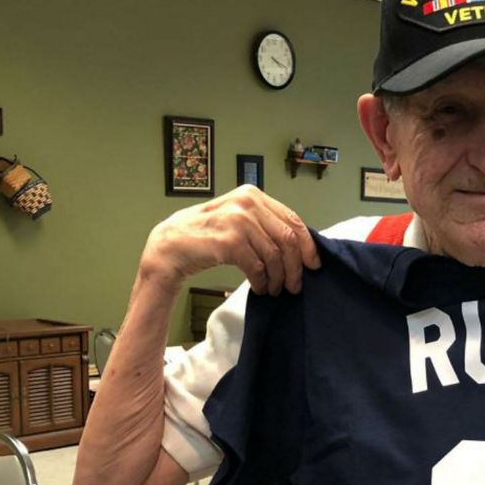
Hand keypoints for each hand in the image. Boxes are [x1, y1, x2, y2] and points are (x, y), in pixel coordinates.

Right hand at [140, 185, 319, 294]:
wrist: (171, 244)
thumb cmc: (207, 234)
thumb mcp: (238, 218)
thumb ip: (264, 224)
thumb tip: (299, 246)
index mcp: (253, 195)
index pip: (293, 220)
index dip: (307, 245)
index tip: (313, 264)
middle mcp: (246, 203)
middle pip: (288, 239)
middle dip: (295, 266)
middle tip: (295, 285)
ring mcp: (237, 221)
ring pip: (274, 255)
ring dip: (278, 278)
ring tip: (275, 289)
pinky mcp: (228, 242)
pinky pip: (257, 267)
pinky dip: (262, 281)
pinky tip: (261, 288)